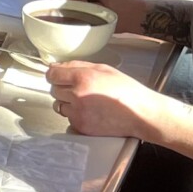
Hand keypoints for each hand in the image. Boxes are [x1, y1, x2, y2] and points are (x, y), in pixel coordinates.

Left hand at [45, 61, 165, 141]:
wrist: (140, 114)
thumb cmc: (126, 91)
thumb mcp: (104, 69)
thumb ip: (78, 65)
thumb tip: (57, 66)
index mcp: (83, 78)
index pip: (52, 75)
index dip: (55, 75)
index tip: (58, 76)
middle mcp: (77, 95)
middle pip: (54, 90)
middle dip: (63, 88)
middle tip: (79, 89)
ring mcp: (78, 113)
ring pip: (59, 105)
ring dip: (67, 102)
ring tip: (86, 101)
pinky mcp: (80, 126)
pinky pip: (68, 118)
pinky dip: (75, 115)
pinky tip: (90, 112)